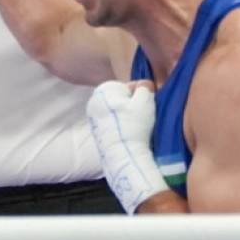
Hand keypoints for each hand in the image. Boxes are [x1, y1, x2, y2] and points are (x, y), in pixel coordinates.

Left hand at [85, 80, 169, 213]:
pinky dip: (121, 126)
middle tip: (143, 116)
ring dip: (127, 116)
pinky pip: (112, 123)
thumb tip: (144, 84)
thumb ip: (145, 87)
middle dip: (133, 105)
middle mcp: (93, 101)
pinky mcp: (96, 131)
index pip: (128, 86)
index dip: (140, 95)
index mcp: (103, 91)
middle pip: (121, 99)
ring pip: (117, 111)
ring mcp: (93, 118)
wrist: (124, 156)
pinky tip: (129, 134)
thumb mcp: (145, 101)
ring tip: (137, 126)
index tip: (146, 105)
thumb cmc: (134, 125)